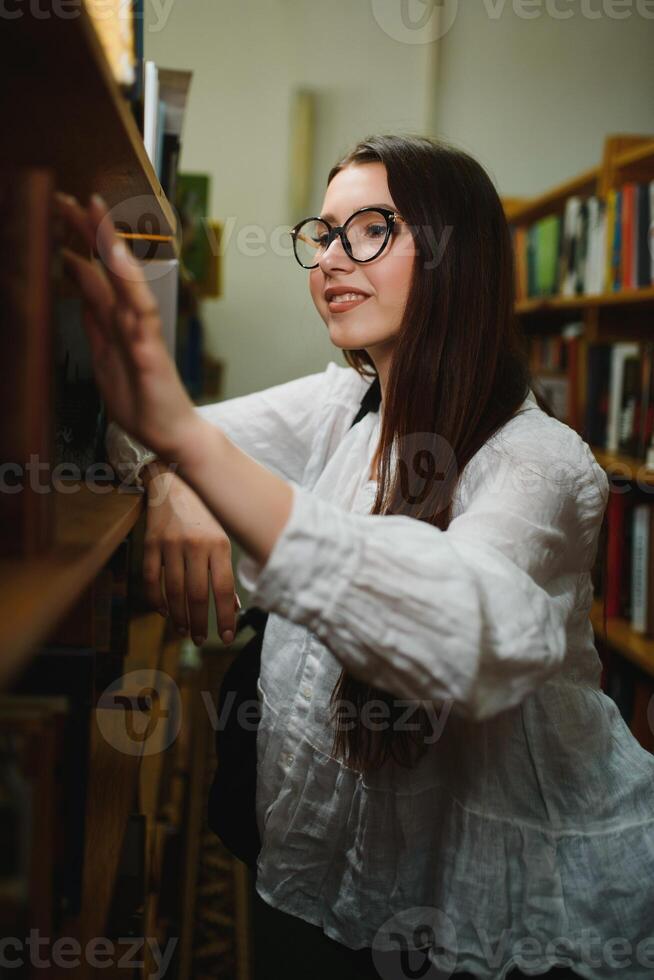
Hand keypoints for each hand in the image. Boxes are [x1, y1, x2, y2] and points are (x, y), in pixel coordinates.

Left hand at [54, 192, 198, 461]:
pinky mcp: (149, 351)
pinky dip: (129, 284)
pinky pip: (140, 312)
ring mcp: (141, 333)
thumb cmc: (144, 405)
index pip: (92, 276)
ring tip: (92, 212)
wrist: (173, 435)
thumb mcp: (105, 363)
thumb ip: (95, 330)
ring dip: (108, 245)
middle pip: (106, 268)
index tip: (59, 215)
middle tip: (65, 196)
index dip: (75, 245)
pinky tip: (118, 262)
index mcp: (115, 325)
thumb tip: (80, 300)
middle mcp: (129, 322)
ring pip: (123, 280)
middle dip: (86, 232)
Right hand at [142, 461, 239, 645]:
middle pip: (198, 595)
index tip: (227, 637)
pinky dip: (156, 600)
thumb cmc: (205, 513)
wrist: (174, 481)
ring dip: (179, 616)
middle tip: (200, 640)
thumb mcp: (222, 536)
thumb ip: (225, 571)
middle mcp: (195, 545)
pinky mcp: (150, 543)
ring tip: (184, 631)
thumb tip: (233, 606)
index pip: (224, 590)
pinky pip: (152, 579)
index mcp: (219, 544)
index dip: (226, 617)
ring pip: (174, 591)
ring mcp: (170, 545)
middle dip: (200, 623)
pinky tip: (164, 612)